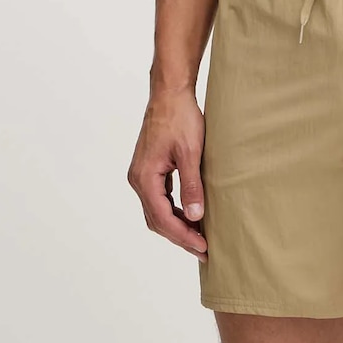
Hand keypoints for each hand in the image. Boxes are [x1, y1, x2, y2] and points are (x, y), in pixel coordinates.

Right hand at [127, 87, 208, 261]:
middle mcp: (138, 179)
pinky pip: (159, 198)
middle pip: (157, 219)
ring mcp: (142, 174)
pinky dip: (174, 210)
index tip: (203, 247)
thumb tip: (196, 217)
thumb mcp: (191, 152)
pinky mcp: (149, 169)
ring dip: (177, 224)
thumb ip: (192, 185)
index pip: (163, 218)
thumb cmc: (180, 117)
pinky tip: (190, 214)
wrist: (170, 93)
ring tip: (199, 236)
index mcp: (145, 178)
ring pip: (157, 210)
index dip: (183, 236)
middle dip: (180, 236)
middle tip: (203, 249)